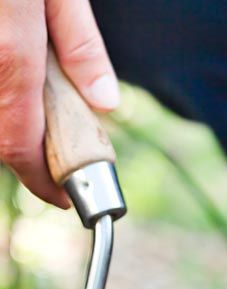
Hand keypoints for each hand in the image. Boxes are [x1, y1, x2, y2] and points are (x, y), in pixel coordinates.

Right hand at [0, 0, 118, 205]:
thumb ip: (79, 42)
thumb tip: (105, 101)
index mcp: (9, 51)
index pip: (19, 143)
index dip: (41, 181)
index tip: (62, 198)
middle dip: (23, 153)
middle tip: (51, 153)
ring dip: (6, 122)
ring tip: (34, 112)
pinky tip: (9, 75)